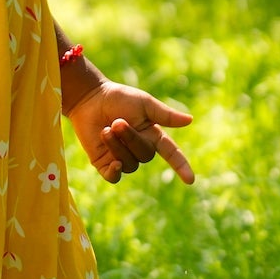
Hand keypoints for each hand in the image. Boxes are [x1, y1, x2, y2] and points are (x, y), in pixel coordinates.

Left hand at [66, 80, 194, 185]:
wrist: (89, 99)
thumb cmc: (118, 98)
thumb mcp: (144, 103)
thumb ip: (165, 115)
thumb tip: (190, 120)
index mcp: (152, 135)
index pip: (171, 153)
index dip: (181, 166)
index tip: (190, 180)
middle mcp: (139, 148)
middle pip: (145, 156)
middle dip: (131, 139)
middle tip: (117, 121)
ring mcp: (121, 158)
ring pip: (129, 165)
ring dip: (117, 146)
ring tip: (105, 129)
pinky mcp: (104, 164)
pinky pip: (114, 177)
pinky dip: (115, 172)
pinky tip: (113, 163)